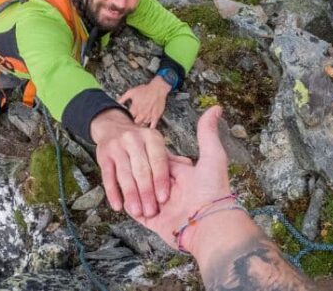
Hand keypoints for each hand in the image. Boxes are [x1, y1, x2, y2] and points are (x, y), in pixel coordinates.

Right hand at [90, 108, 170, 217]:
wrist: (113, 128)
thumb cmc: (143, 144)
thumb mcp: (159, 145)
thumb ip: (174, 158)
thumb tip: (188, 166)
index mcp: (152, 137)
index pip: (158, 160)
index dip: (160, 179)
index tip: (163, 198)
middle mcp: (133, 139)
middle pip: (141, 169)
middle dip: (146, 191)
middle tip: (151, 210)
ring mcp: (116, 147)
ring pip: (124, 175)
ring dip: (131, 195)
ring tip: (137, 211)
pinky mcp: (102, 157)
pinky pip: (108, 177)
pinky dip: (113, 193)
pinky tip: (118, 206)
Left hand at [117, 78, 171, 128]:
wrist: (158, 88)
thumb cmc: (145, 89)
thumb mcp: (131, 92)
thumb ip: (122, 98)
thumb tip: (116, 103)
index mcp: (134, 109)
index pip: (127, 119)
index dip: (126, 120)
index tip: (125, 120)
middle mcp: (141, 114)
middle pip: (135, 124)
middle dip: (133, 124)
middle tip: (132, 123)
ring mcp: (149, 116)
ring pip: (143, 125)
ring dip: (141, 125)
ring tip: (139, 124)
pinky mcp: (156, 117)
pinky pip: (152, 126)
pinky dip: (150, 128)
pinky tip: (148, 129)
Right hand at [126, 106, 231, 249]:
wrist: (208, 225)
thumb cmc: (212, 189)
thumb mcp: (212, 157)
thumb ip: (208, 132)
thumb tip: (216, 107)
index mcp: (180, 173)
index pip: (158, 158)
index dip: (149, 153)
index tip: (138, 143)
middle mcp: (168, 188)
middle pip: (143, 174)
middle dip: (136, 171)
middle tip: (125, 159)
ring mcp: (157, 204)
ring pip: (135, 189)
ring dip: (129, 186)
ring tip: (119, 174)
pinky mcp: (149, 219)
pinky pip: (130, 208)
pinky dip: (122, 201)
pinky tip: (115, 192)